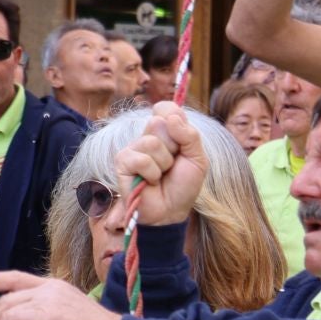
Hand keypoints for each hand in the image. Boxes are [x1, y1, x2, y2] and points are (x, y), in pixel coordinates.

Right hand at [114, 102, 207, 225]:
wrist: (171, 212)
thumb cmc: (183, 186)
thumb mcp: (198, 159)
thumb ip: (190, 135)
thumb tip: (171, 117)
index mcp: (165, 131)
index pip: (166, 107)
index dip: (175, 119)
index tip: (182, 140)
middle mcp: (147, 136)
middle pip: (160, 122)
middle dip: (174, 147)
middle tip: (172, 164)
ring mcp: (133, 148)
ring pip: (151, 142)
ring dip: (164, 164)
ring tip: (161, 176)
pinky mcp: (122, 162)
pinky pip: (141, 159)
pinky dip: (152, 174)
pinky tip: (150, 182)